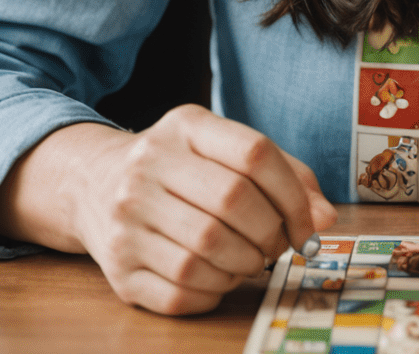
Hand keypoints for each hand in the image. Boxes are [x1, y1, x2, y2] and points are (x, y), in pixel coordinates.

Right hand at [0, 107, 337, 316]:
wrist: (93, 184)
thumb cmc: (180, 168)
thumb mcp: (223, 149)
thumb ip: (282, 174)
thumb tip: (325, 218)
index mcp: (184, 125)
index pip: (254, 152)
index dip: (293, 194)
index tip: (307, 223)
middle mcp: (148, 165)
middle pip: (232, 202)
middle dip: (270, 234)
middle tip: (278, 246)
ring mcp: (126, 218)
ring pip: (206, 253)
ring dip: (245, 266)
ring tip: (250, 261)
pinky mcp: (117, 269)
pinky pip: (181, 292)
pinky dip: (215, 292)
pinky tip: (219, 278)